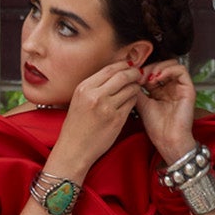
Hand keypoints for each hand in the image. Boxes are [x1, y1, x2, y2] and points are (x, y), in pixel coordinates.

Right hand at [50, 61, 143, 176]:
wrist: (75, 149)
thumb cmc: (77, 126)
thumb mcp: (80, 99)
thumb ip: (94, 86)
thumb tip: (113, 74)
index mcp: (85, 87)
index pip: (109, 69)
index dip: (123, 65)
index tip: (129, 65)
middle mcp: (95, 95)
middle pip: (122, 76)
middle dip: (134, 73)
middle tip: (139, 73)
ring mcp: (107, 108)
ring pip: (130, 89)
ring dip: (136, 87)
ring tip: (136, 87)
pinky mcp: (117, 120)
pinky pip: (131, 104)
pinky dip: (134, 100)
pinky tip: (132, 100)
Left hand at [139, 60, 197, 163]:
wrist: (167, 140)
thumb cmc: (157, 127)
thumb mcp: (141, 103)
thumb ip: (137, 89)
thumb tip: (129, 75)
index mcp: (161, 91)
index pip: (153, 71)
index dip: (143, 70)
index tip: (133, 77)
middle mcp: (171, 88)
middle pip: (162, 65)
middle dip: (149, 67)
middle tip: (140, 76)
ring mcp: (180, 88)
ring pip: (172, 64)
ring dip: (158, 67)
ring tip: (149, 77)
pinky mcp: (189, 90)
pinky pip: (181, 70)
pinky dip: (168, 70)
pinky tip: (158, 78)